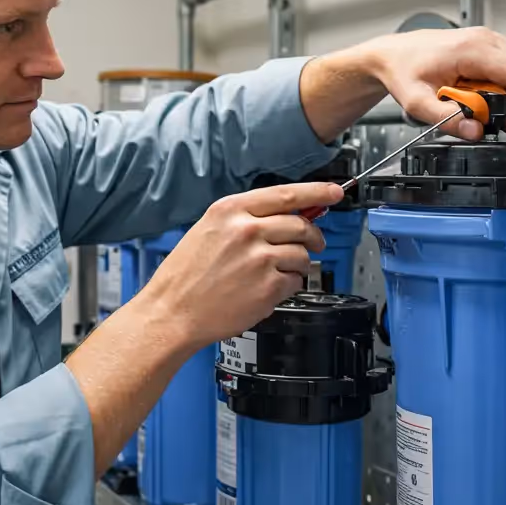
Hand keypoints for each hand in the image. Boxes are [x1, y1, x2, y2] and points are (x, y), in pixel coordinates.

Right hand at [137, 182, 342, 348]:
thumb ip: (245, 219)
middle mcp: (247, 230)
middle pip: (301, 225)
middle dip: (313, 236)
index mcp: (230, 211)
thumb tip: (283, 216)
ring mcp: (259, 259)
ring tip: (277, 273)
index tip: (334, 192)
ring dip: (299, 265)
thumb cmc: (184, 276)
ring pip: (302, 255)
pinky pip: (295, 281)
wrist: (171, 312)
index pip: (285, 195)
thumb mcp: (208, 231)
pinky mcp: (268, 287)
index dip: (317, 192)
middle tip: (314, 244)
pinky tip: (266, 290)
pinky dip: (288, 286)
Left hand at [364, 27, 505, 139]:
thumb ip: (446, 120)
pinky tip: (495, 102)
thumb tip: (475, 131)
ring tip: (503, 118)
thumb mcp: (417, 103)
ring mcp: (488, 40)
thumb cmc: (403, 71)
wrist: (391, 55)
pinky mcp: (487, 46)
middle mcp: (486, 40)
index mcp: (472, 50)